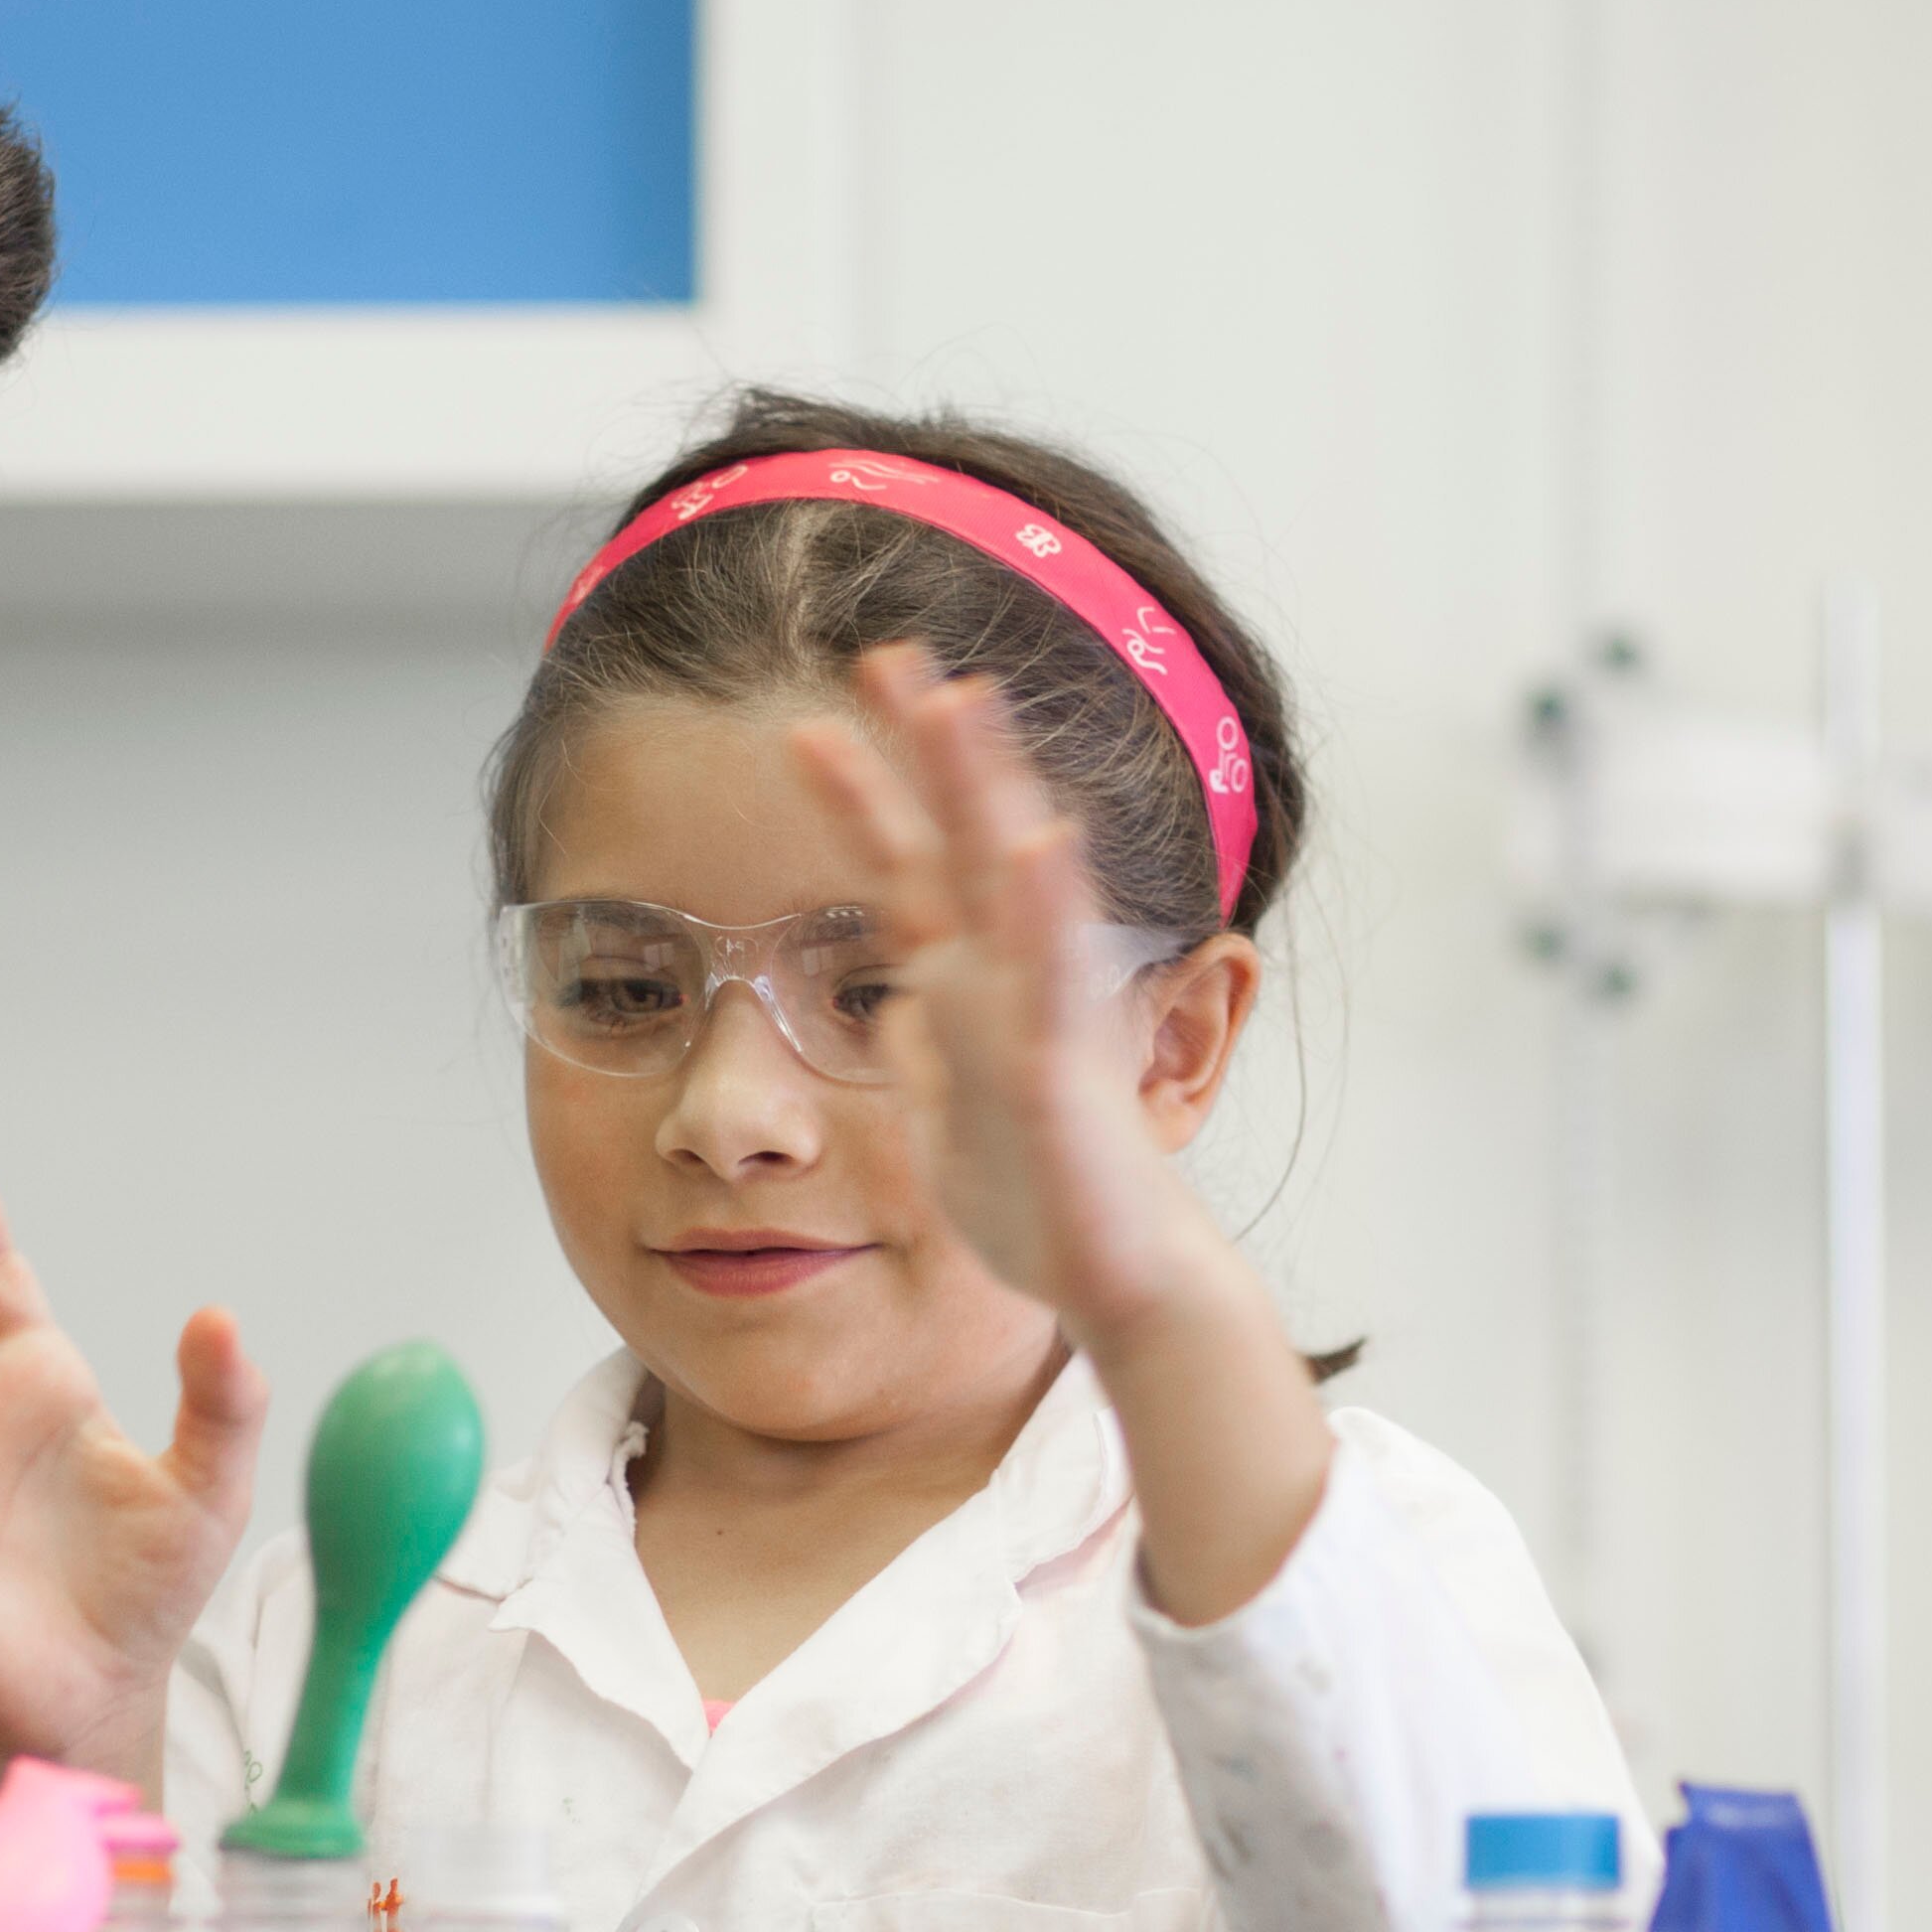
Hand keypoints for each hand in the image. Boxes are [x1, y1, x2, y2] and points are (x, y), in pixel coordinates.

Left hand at [792, 648, 1224, 1343]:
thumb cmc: (1040, 1202)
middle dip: (928, 747)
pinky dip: (1044, 908)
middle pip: (959, 841)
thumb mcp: (949, 1119)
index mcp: (966, 989)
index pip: (907, 873)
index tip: (813, 726)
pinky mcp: (1062, 1068)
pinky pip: (1052, 978)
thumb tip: (892, 1005)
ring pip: (1011, 880)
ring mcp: (1039, 1014)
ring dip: (986, 789)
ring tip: (961, 703)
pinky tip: (1034, 842)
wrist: (1117, 1279)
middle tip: (889, 653)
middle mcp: (1004, 980)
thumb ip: (925, 1052)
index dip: (863, 798)